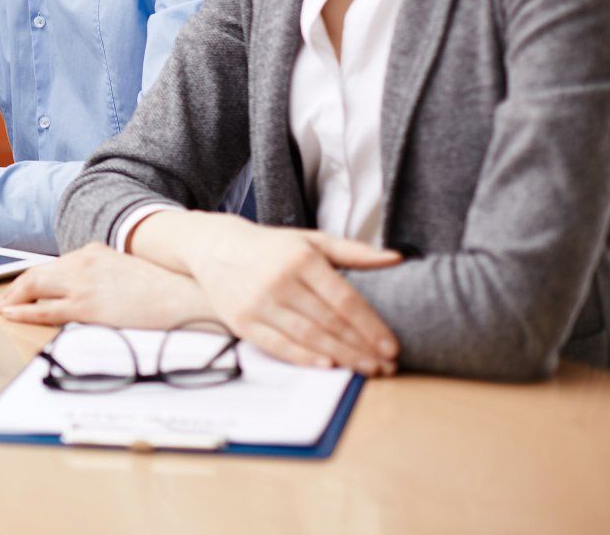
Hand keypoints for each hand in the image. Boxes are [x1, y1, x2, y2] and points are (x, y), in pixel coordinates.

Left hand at [0, 244, 213, 330]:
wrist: (184, 296)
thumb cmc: (164, 288)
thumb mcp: (129, 270)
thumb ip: (107, 273)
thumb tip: (98, 288)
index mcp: (94, 251)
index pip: (57, 265)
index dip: (37, 278)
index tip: (27, 286)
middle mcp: (83, 261)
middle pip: (39, 273)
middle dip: (19, 286)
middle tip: (7, 297)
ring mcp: (82, 283)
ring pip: (36, 287)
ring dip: (16, 297)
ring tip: (5, 307)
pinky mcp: (85, 306)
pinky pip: (44, 309)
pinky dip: (23, 311)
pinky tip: (11, 313)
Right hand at [140, 212, 401, 374]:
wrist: (213, 246)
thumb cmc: (270, 246)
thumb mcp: (311, 240)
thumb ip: (354, 251)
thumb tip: (396, 258)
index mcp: (301, 259)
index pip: (345, 300)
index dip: (371, 327)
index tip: (392, 347)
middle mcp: (279, 280)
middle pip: (330, 323)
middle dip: (362, 348)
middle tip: (386, 366)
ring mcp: (259, 302)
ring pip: (308, 337)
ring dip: (341, 358)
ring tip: (366, 370)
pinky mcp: (242, 321)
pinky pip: (278, 345)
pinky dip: (305, 359)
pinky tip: (328, 367)